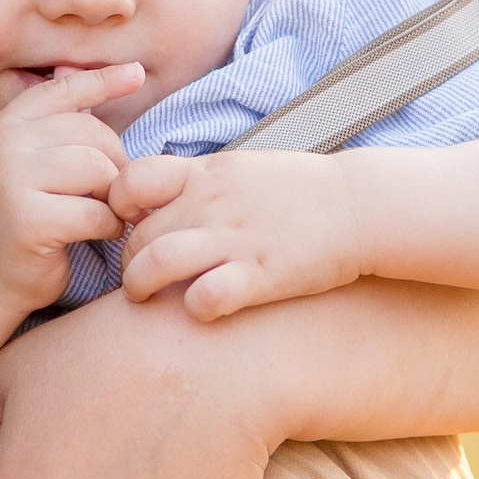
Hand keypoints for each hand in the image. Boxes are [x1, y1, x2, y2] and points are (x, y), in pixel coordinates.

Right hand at [0, 66, 141, 319]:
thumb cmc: (27, 216)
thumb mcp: (38, 163)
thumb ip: (67, 125)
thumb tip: (118, 73)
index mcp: (6, 124)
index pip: (63, 89)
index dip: (103, 80)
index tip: (137, 73)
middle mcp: (3, 144)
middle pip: (92, 134)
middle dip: (115, 164)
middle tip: (114, 194)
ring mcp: (11, 180)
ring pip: (97, 169)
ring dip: (115, 196)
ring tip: (108, 212)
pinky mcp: (28, 219)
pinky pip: (96, 212)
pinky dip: (109, 226)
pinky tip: (102, 234)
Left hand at [114, 143, 368, 322]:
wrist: (360, 206)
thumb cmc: (300, 191)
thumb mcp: (243, 167)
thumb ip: (199, 181)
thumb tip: (158, 199)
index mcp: (206, 173)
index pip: (132, 180)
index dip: (118, 206)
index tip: (130, 225)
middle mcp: (212, 204)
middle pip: (137, 236)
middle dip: (126, 263)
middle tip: (136, 278)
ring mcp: (234, 240)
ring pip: (154, 265)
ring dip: (139, 287)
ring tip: (144, 299)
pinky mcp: (259, 276)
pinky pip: (203, 299)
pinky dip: (193, 309)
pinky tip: (201, 310)